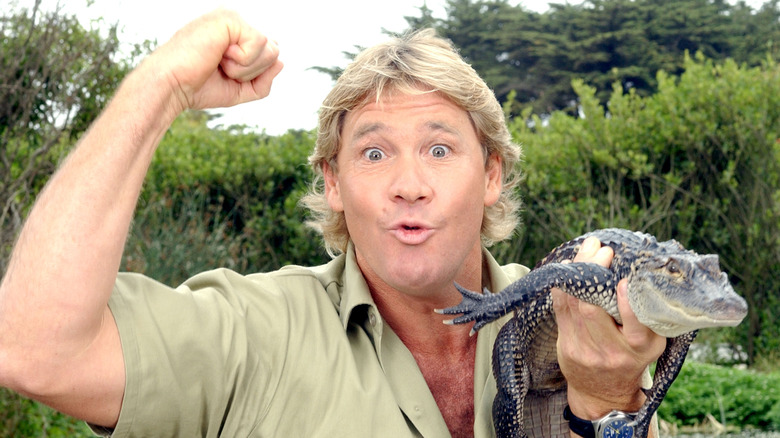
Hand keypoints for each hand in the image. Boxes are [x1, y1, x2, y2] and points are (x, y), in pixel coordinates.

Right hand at [147, 9, 283, 113]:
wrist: (172, 86)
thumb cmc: (198, 87)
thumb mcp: (239, 89)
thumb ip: (263, 80)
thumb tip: (281, 61)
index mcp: (236, 36)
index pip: (269, 55)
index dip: (254, 75)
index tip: (224, 74)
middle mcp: (235, 23)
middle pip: (274, 52)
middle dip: (253, 72)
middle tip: (222, 69)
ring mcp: (232, 18)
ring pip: (271, 49)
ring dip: (246, 67)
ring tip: (219, 62)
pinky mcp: (230, 18)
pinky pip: (260, 42)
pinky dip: (242, 60)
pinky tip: (220, 55)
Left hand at [552, 237, 665, 417]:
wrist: (604, 392)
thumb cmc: (632, 358)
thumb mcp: (651, 342)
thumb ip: (648, 314)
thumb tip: (641, 272)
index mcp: (639, 348)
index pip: (634, 325)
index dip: (627, 302)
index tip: (625, 280)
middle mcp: (611, 351)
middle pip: (592, 309)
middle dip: (593, 274)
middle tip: (601, 249)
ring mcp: (584, 350)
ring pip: (573, 305)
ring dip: (577, 272)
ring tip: (587, 249)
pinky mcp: (566, 345)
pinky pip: (560, 309)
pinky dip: (563, 285)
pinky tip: (568, 267)